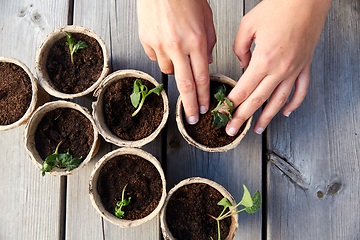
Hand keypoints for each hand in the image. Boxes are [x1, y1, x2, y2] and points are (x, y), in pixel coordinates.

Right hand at [137, 0, 215, 123]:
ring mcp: (160, 45)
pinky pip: (155, 56)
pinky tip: (165, 40)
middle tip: (192, 118)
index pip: (202, 78)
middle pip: (185, 85)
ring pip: (168, 70)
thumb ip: (208, 44)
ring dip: (175, 67)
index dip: (203, 96)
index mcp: (197, 41)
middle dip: (190, 105)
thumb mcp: (207, 20)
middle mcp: (178, 46)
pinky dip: (162, 54)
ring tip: (177, 49)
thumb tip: (205, 63)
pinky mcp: (146, 41)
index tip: (204, 109)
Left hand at [226, 0, 331, 135]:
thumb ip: (240, 48)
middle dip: (242, 118)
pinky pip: (301, 90)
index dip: (230, 104)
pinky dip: (293, 104)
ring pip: (279, 101)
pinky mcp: (305, 65)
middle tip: (232, 130)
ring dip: (267, 118)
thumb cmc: (279, 7)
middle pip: (258, 100)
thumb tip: (242, 64)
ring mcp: (294, 69)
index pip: (243, 90)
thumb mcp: (248, 25)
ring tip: (257, 129)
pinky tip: (285, 112)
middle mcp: (280, 69)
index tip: (222, 114)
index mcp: (263, 59)